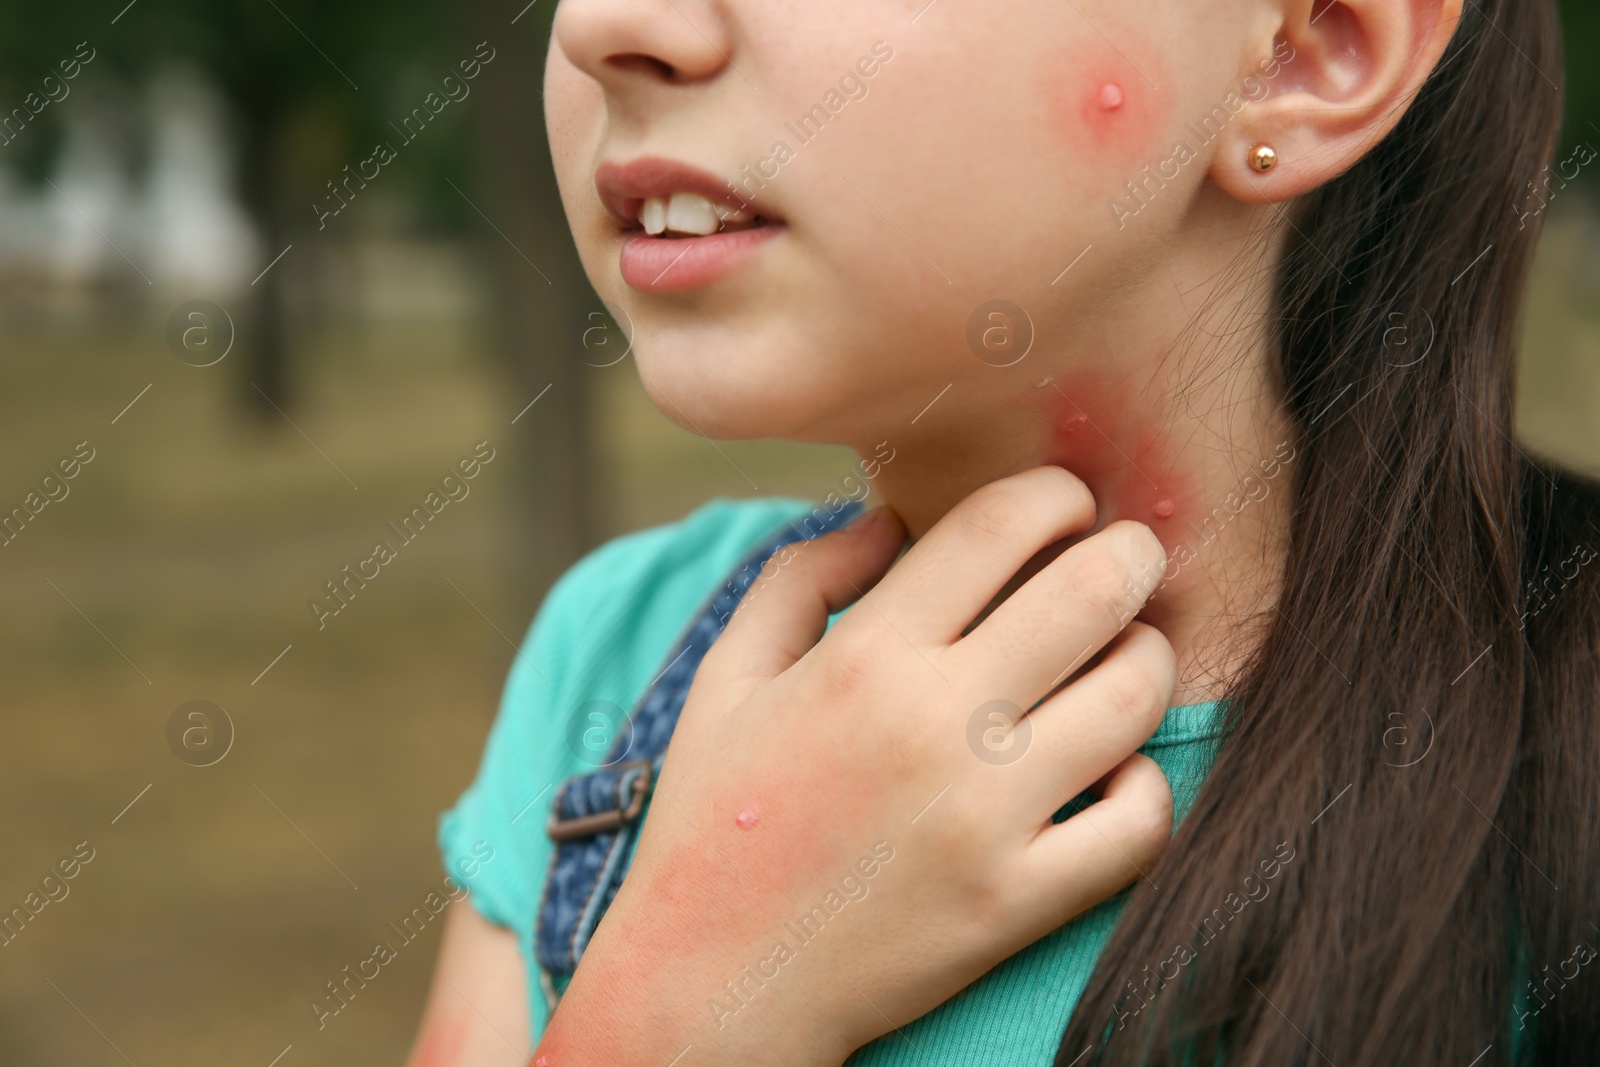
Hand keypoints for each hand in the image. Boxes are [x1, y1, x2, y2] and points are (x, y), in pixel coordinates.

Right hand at [534, 466, 1177, 1066]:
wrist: (712, 980)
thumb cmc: (716, 817)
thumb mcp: (726, 677)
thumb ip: (800, 577)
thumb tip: (887, 517)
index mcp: (863, 657)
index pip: (999, 526)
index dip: (1055, 494)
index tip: (1066, 503)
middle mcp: (932, 724)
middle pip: (1091, 591)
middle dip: (1130, 553)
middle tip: (1130, 556)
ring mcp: (983, 818)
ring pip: (1134, 695)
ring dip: (1147, 656)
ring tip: (1128, 653)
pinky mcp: (1015, 902)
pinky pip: (1139, 823)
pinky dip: (1147, 783)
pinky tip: (1114, 768)